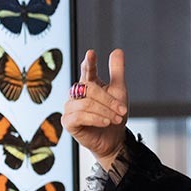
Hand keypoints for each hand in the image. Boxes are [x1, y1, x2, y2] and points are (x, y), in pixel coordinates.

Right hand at [61, 48, 128, 162]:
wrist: (113, 139)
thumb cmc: (114, 115)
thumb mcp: (119, 92)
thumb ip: (117, 72)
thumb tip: (117, 50)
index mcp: (88, 84)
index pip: (87, 70)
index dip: (89, 62)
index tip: (92, 54)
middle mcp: (77, 94)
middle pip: (89, 88)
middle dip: (108, 99)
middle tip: (122, 110)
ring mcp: (70, 107)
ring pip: (86, 103)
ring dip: (104, 111)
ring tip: (117, 119)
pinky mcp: (68, 122)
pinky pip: (79, 116)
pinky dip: (95, 118)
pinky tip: (105, 122)